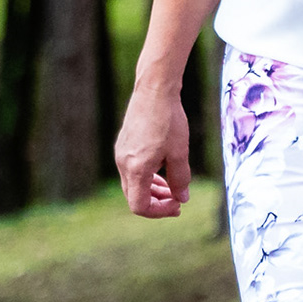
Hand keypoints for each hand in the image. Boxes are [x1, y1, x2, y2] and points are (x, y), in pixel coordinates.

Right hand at [115, 84, 195, 217]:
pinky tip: (162, 169)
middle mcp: (123, 164)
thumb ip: (180, 179)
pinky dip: (147, 176)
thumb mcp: (179, 152)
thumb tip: (181, 198)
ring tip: (173, 188)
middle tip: (178, 200)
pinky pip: (132, 170)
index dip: (159, 211)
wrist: (154, 90)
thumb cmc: (168, 119)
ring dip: (153, 190)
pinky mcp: (123, 145)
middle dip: (157, 202)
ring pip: (133, 184)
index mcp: (136, 169)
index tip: (177, 205)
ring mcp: (121, 154)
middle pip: (135, 197)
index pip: (140, 206)